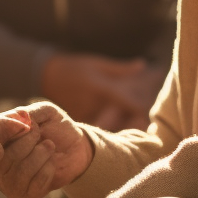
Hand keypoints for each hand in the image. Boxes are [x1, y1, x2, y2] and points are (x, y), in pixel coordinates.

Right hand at [0, 102, 92, 197]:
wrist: (77, 147)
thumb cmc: (57, 127)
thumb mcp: (46, 112)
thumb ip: (30, 114)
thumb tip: (19, 125)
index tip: (2, 147)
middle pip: (2, 159)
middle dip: (27, 142)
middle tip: (40, 134)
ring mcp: (10, 179)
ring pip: (19, 173)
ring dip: (40, 155)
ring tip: (50, 146)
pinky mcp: (26, 193)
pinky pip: (34, 185)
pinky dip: (48, 170)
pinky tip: (51, 164)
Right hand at [41, 53, 157, 125]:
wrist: (46, 76)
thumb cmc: (75, 67)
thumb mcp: (97, 63)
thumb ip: (121, 69)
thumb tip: (143, 65)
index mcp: (100, 87)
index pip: (124, 101)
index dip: (139, 110)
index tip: (151, 116)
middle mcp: (93, 103)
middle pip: (119, 119)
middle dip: (132, 124)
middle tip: (146, 128)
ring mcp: (85, 114)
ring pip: (107, 126)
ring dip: (120, 128)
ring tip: (136, 134)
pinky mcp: (78, 121)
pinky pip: (96, 128)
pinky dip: (106, 130)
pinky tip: (115, 132)